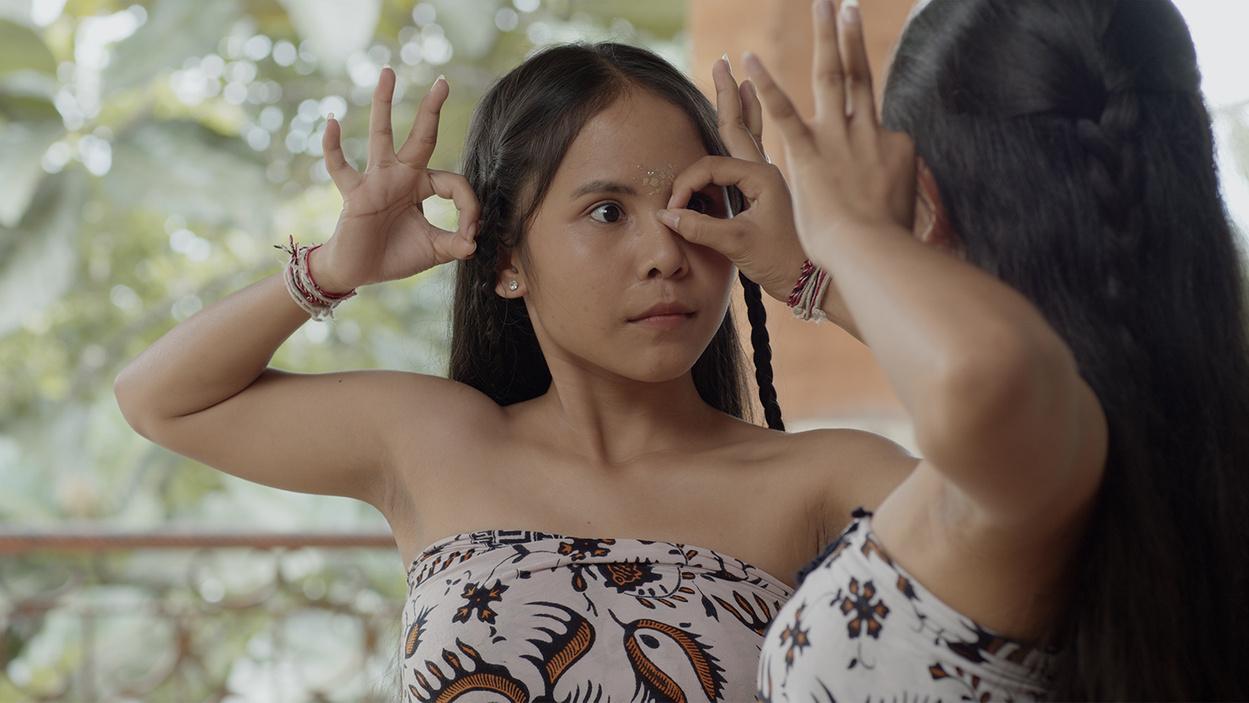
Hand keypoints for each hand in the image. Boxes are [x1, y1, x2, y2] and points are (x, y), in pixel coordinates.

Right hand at [314, 67, 480, 291]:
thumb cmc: (394, 256)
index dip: (469, 208)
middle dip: (431, 110)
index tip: (470, 235)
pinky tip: (332, 122)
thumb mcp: (432, 251)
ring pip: (380, 136)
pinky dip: (333, 147)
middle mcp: (401, 176)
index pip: (453, 183)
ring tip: (388, 73)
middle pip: (420, 137)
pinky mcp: (355, 193)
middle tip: (443, 82)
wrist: (358, 272)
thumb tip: (474, 244)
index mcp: (422, 187)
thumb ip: (454, 244)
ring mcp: (376, 181)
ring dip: (383, 105)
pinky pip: (340, 167)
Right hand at [658, 57, 808, 303]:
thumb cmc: (783, 262)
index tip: (673, 211)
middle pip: (740, 126)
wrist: (816, 282)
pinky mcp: (771, 194)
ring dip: (744, 108)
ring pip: (751, 137)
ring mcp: (771, 181)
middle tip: (722, 63)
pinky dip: (750, 133)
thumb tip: (666, 216)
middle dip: (729, 95)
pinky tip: (753, 121)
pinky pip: (754, 155)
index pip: (709, 168)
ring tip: (741, 81)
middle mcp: (768, 172)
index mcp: (761, 178)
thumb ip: (701, 228)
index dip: (685, 186)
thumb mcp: (738, 245)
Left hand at [742, 0, 915, 267]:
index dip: (868, 113)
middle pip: (858, 76)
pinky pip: (783, 113)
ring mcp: (836, 141)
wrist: (874, 255)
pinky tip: (749, 61)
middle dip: (851, 38)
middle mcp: (865, 134)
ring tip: (824, 5)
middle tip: (846, 6)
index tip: (864, 113)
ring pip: (831, 78)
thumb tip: (902, 191)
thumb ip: (898, 190)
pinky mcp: (808, 156)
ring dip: (826, 39)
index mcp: (890, 147)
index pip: (877, 119)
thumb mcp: (902, 210)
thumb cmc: (887, 245)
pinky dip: (767, 85)